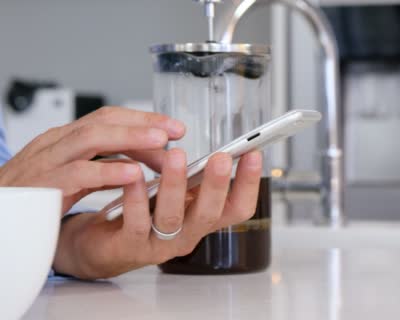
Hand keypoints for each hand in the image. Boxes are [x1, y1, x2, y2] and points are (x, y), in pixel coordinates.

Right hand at [0, 107, 184, 212]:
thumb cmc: (33, 199)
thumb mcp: (74, 179)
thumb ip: (104, 169)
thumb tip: (141, 164)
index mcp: (65, 140)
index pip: (107, 118)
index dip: (142, 119)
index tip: (173, 127)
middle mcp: (55, 144)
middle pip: (103, 122)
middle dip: (142, 123)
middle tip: (175, 131)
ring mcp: (46, 162)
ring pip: (91, 139)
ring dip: (130, 138)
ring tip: (160, 143)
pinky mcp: (42, 187)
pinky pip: (78, 173)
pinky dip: (108, 172)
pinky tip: (133, 174)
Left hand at [52, 150, 262, 279]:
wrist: (100, 245)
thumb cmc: (141, 213)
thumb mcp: (175, 195)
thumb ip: (193, 180)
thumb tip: (216, 148)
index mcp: (201, 219)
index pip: (237, 208)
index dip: (249, 184)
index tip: (253, 154)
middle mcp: (186, 235)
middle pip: (210, 214)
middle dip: (218, 185)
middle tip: (222, 157)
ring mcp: (158, 245)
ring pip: (172, 217)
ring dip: (175, 185)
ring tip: (176, 155)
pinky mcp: (128, 246)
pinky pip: (135, 222)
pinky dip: (136, 197)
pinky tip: (136, 174)